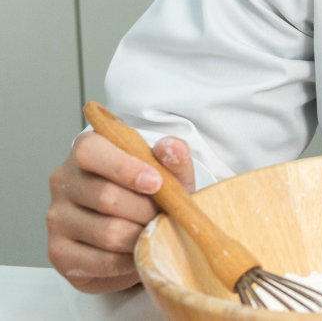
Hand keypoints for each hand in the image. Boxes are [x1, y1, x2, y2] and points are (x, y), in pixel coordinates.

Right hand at [46, 132, 193, 293]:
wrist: (137, 224)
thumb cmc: (150, 190)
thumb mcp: (168, 168)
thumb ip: (174, 155)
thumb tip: (173, 149)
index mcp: (85, 150)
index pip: (91, 154)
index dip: (125, 168)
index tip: (155, 183)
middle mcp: (63, 181)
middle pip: (105, 197)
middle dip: (145, 210)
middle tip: (165, 216)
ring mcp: (56, 218)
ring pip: (107, 232)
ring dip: (141, 236)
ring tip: (155, 232)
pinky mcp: (59, 253)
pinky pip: (102, 261)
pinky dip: (130, 260)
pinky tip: (140, 251)